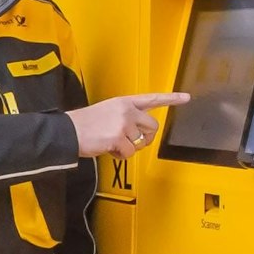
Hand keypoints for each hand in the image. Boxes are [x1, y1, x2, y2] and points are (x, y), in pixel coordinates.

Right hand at [66, 93, 189, 159]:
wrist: (67, 132)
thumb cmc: (83, 125)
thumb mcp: (106, 112)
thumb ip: (124, 117)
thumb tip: (138, 133)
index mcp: (123, 102)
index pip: (151, 98)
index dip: (170, 99)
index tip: (186, 98)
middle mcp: (126, 111)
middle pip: (152, 126)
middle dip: (145, 137)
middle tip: (132, 142)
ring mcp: (123, 124)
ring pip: (141, 142)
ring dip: (128, 148)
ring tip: (112, 144)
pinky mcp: (118, 138)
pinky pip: (130, 153)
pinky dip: (121, 155)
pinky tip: (109, 150)